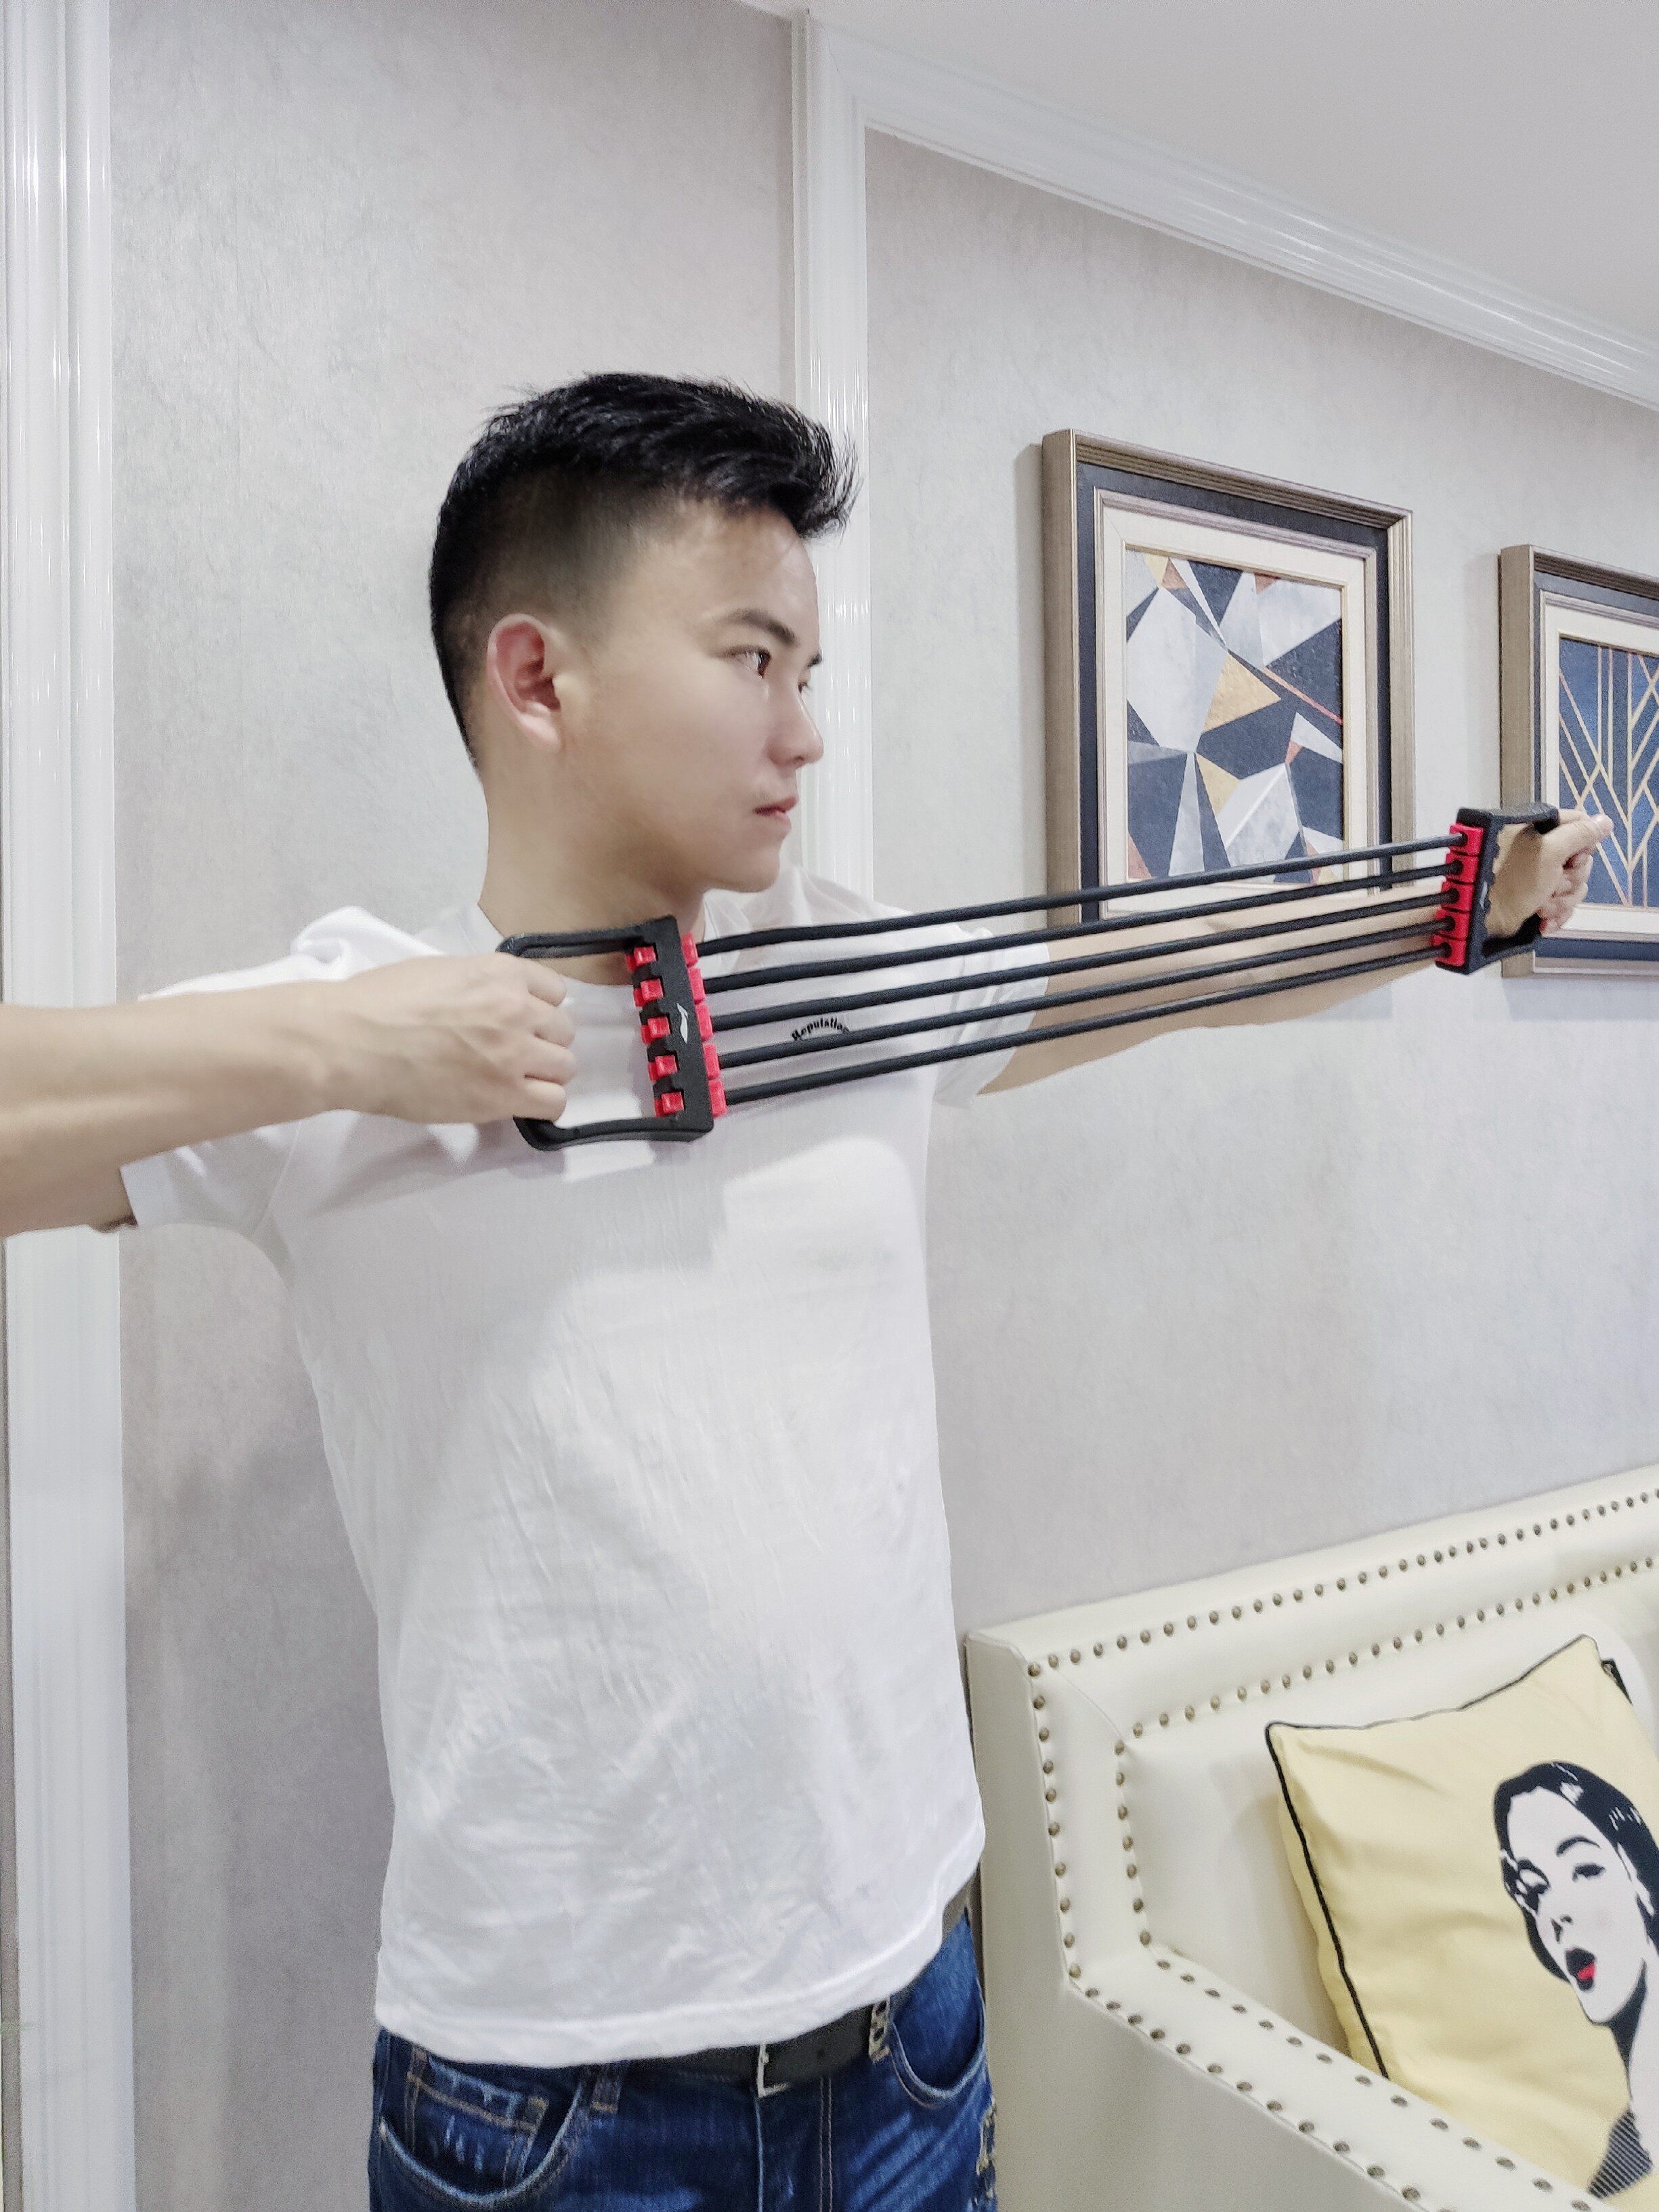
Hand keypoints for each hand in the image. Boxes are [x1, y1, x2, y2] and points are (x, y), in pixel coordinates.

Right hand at [314, 953, 574, 1123]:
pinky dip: (541, 1104)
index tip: (520, 1022)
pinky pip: (553, 1102)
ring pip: (564, 1067)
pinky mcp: (503, 1095)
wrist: (350, 1043)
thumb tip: (491, 1003)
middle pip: (563, 1030)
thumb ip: (479, 984)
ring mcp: (514, 1053)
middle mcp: (517, 1008)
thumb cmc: (379, 1003)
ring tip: (513, 1081)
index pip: (555, 990)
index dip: (539, 1009)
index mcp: (500, 972)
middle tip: (512, 1054)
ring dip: (544, 1074)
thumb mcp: (439, 971)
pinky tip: (516, 1102)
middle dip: (542, 1042)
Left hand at [1486, 809, 1613, 938]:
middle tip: (1550, 885)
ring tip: (1540, 907)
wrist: (1479, 920)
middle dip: (1568, 880)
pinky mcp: (1536, 900)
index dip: (1583, 844)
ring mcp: (1538, 877)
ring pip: (1573, 886)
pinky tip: (1541, 921)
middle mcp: (1539, 850)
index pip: (1578, 825)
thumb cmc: (1511, 880)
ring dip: (1560, 901)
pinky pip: (1562, 905)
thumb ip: (1579, 834)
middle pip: (1579, 860)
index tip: (1573, 858)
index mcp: (1537, 830)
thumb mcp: (1549, 851)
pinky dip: (1555, 915)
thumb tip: (1604, 821)